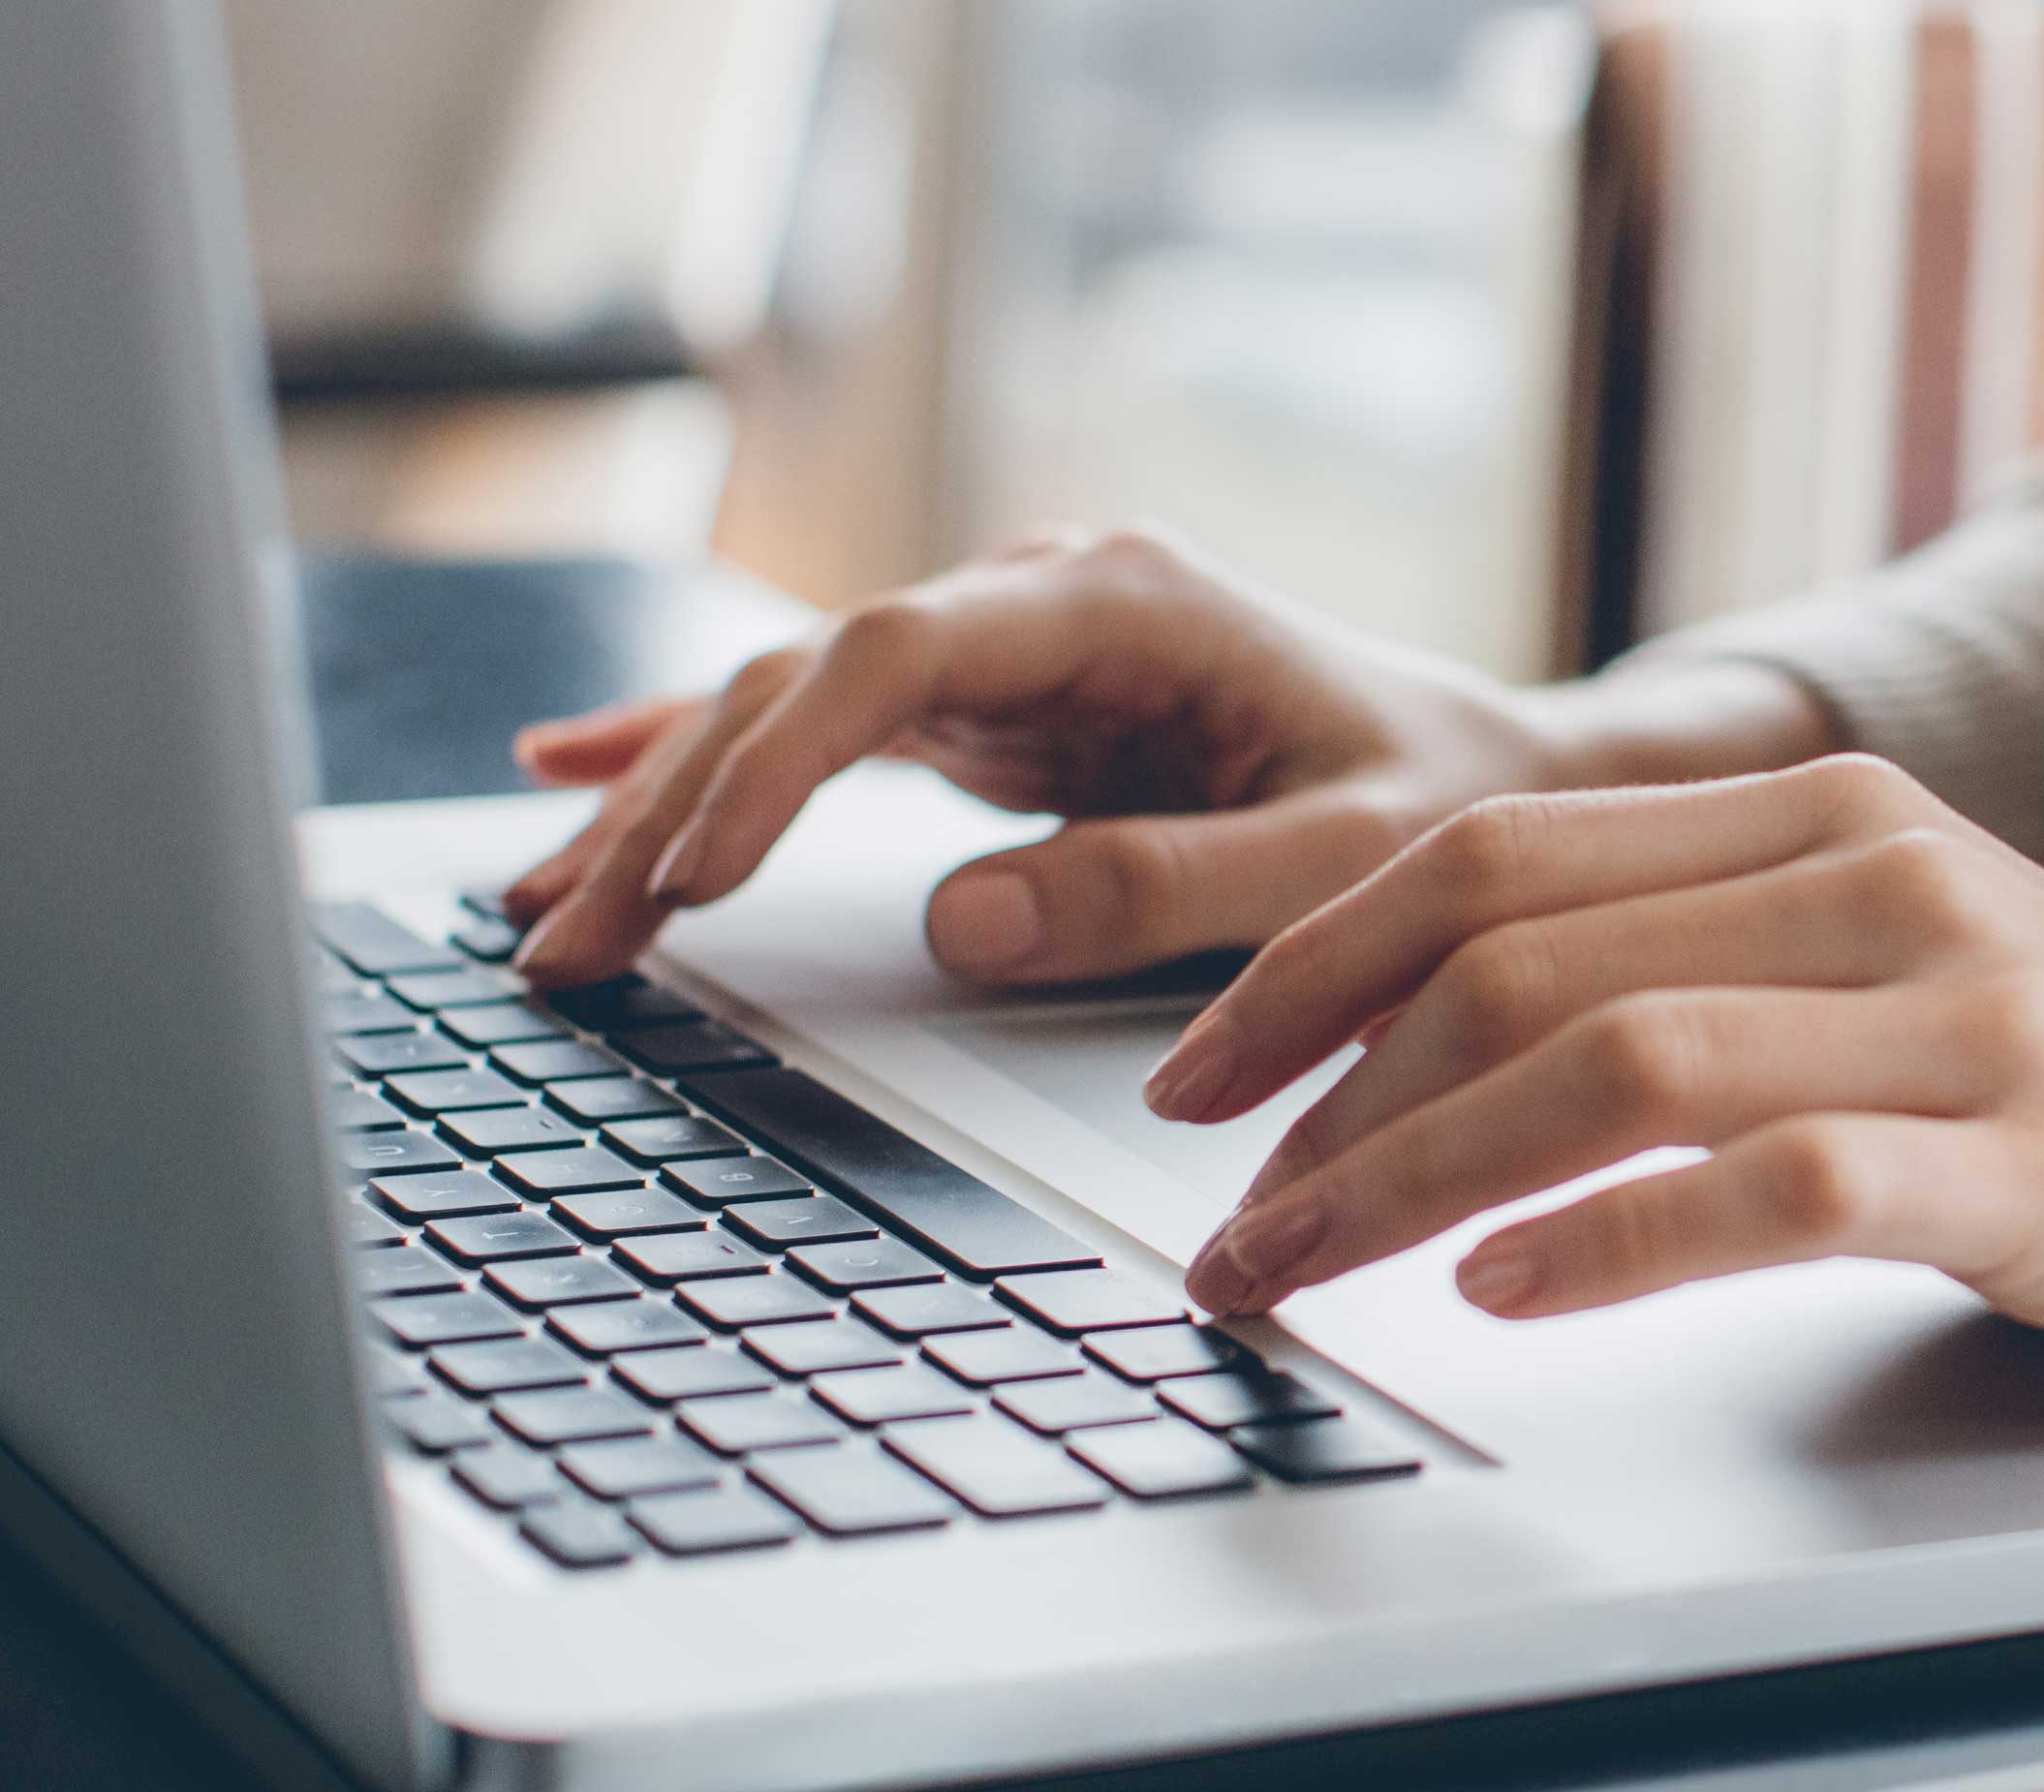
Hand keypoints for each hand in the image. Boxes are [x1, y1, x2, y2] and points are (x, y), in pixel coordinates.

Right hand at [496, 530, 1828, 989]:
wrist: (1506, 783)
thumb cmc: (1447, 813)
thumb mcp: (1343, 864)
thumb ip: (1170, 890)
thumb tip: (960, 924)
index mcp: (1119, 600)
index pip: (894, 655)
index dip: (774, 757)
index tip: (691, 869)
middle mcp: (1038, 602)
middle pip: (801, 684)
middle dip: (669, 811)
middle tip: (564, 939)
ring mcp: (1003, 654)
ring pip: (782, 713)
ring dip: (653, 813)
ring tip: (536, 919)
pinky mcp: (989, 717)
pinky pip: (812, 736)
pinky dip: (695, 769)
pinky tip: (567, 783)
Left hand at [1152, 756, 2043, 1455]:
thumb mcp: (1917, 990)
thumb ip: (1723, 973)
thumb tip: (1455, 1050)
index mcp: (1836, 818)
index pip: (1496, 850)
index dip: (1308, 962)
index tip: (1191, 1079)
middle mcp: (1890, 879)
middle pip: (1513, 943)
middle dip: (1312, 1089)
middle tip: (1211, 1223)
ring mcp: (1975, 1015)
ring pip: (1609, 1055)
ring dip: (1406, 1178)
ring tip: (1297, 1273)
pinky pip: (1776, 1181)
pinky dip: (1610, 1238)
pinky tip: (1504, 1294)